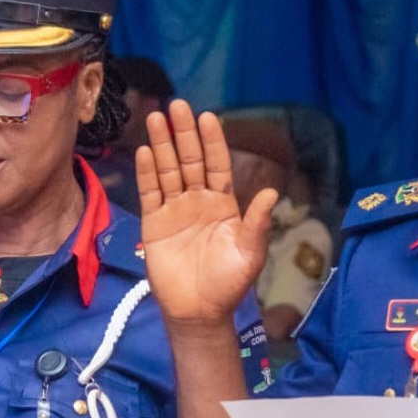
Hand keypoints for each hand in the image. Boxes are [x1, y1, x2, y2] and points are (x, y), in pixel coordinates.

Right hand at [137, 100, 278, 325]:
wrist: (198, 311)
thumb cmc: (228, 284)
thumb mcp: (249, 254)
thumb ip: (257, 223)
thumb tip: (273, 194)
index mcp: (223, 204)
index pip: (217, 165)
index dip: (213, 141)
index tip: (207, 117)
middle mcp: (198, 201)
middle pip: (190, 160)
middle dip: (184, 134)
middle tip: (177, 106)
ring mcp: (174, 210)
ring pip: (168, 171)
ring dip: (162, 145)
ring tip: (156, 118)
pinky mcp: (153, 224)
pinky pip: (150, 193)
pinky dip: (147, 173)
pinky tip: (144, 151)